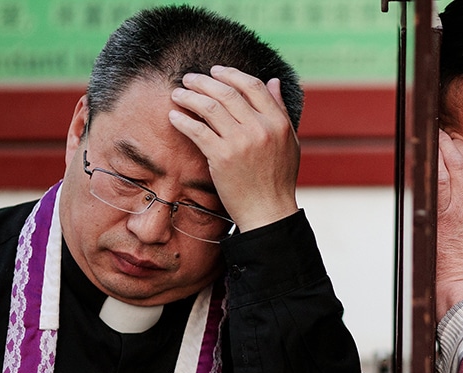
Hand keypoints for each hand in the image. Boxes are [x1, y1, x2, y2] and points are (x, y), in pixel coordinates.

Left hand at [169, 66, 299, 231]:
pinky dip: (183, 120)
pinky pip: (197, 130)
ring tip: (177, 94)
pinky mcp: (222, 157)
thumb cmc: (277, 179)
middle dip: (204, 81)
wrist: (268, 211)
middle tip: (189, 78)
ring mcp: (240, 142)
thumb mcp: (288, 141)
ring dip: (189, 96)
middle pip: (227, 92)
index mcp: (278, 123)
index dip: (231, 74)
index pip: (253, 86)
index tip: (215, 71)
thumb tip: (273, 81)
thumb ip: (280, 109)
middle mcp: (260, 128)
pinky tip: (174, 116)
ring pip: (209, 107)